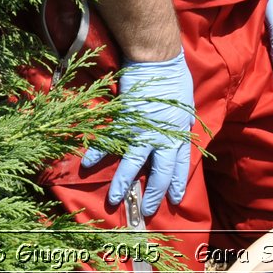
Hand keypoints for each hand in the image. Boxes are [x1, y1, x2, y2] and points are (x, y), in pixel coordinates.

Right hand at [80, 54, 194, 214]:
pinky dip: (96, 153)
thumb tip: (182, 129)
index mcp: (179, 133)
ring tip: (114, 200)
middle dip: (153, 194)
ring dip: (122, 183)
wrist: (157, 61)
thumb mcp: (186, 104)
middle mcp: (162, 137)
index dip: (176, 183)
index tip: (174, 199)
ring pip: (133, 164)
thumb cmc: (174, 77)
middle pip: (159, 171)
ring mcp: (143, 131)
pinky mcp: (125, 121)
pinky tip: (86, 165)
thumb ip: (182, 121)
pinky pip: (109, 141)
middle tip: (146, 211)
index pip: (180, 165)